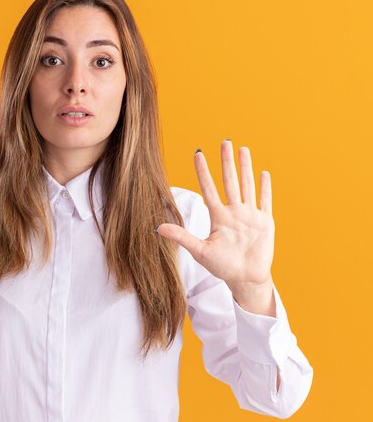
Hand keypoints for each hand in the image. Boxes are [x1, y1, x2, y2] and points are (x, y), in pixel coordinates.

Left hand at [156, 139, 274, 299]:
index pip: (209, 188)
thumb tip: (156, 228)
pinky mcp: (265, 223)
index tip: (198, 153)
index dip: (203, 171)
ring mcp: (250, 216)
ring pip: (247, 186)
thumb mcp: (200, 250)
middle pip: (230, 181)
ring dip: (246, 168)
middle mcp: (234, 212)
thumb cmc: (222, 266)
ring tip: (242, 149)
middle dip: (227, 161)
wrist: (246, 280)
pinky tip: (263, 173)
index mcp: (218, 217)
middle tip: (225, 141)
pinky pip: (265, 201)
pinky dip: (265, 188)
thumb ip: (181, 237)